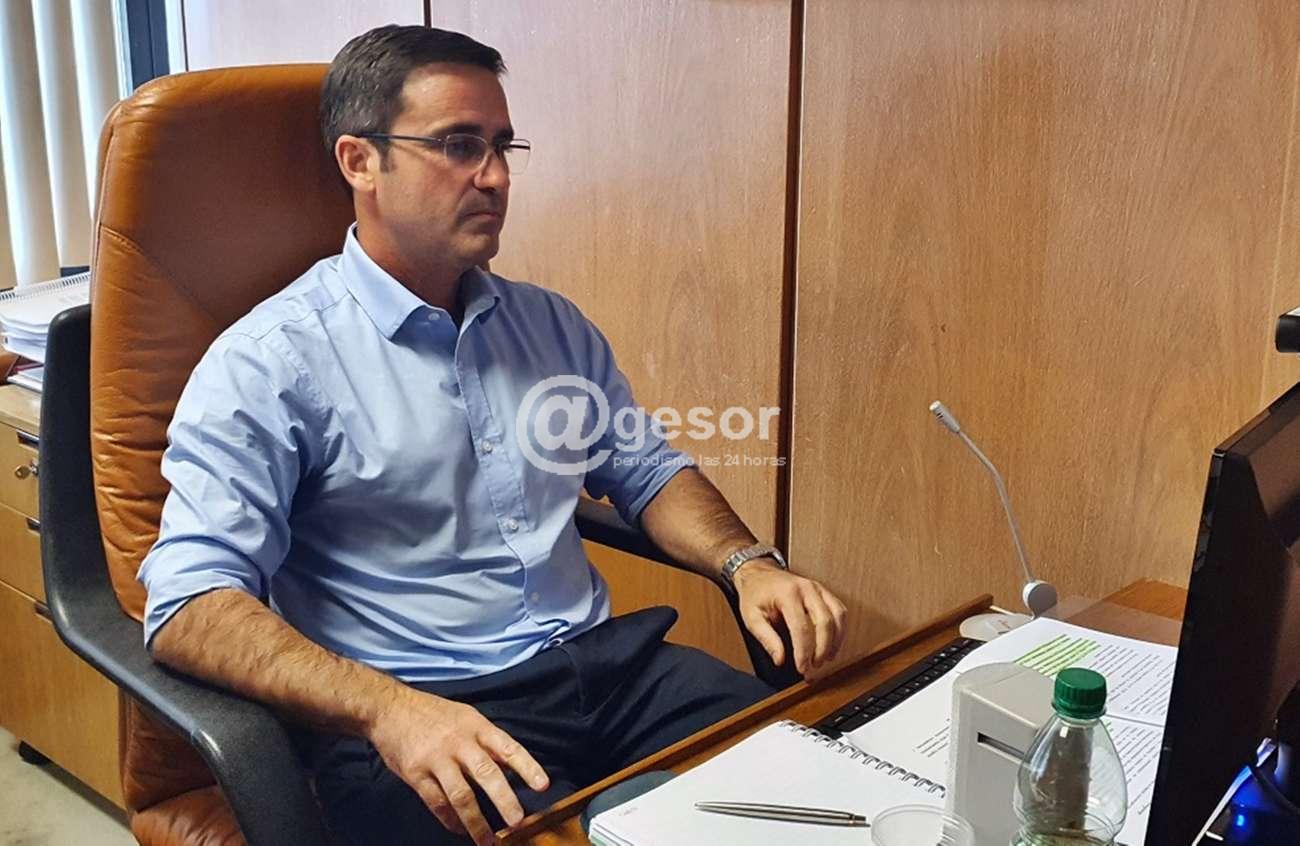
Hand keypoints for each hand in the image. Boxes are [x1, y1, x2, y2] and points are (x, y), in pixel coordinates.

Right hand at [367, 688, 549, 844]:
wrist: (389, 708)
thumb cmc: (433, 714)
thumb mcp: (465, 717)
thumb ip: (487, 741)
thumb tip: (512, 765)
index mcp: (476, 726)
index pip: (508, 747)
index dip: (527, 767)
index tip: (543, 786)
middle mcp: (459, 742)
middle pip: (486, 773)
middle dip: (504, 799)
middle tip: (517, 821)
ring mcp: (436, 759)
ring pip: (461, 795)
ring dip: (476, 822)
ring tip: (488, 841)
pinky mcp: (416, 773)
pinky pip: (436, 802)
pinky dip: (450, 820)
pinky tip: (459, 830)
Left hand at [733, 561, 847, 675]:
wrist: (758, 573)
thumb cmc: (755, 594)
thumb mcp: (752, 617)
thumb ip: (766, 639)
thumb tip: (780, 659)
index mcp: (787, 594)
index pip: (801, 628)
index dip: (804, 652)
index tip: (802, 667)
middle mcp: (806, 588)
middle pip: (824, 623)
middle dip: (822, 649)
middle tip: (814, 666)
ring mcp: (818, 588)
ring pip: (837, 616)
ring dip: (835, 641)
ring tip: (825, 658)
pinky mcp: (824, 591)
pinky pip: (839, 611)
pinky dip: (839, 630)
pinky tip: (832, 643)